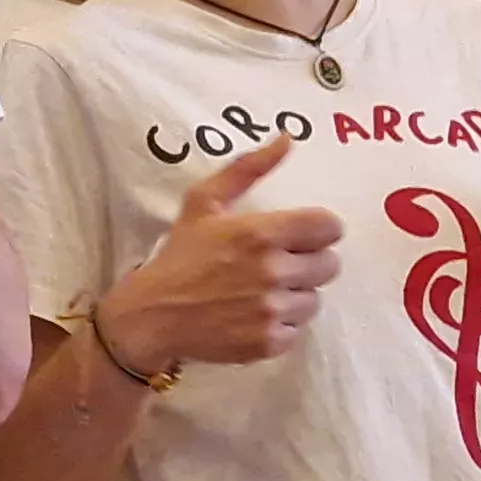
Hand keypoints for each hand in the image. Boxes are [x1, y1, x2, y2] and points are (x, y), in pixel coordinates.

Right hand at [96, 136, 341, 371]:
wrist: (150, 316)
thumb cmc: (179, 256)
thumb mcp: (204, 203)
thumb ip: (248, 168)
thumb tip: (289, 138)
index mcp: (261, 233)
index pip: (329, 227)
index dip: (316, 231)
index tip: (297, 237)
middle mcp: (272, 271)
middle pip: (329, 265)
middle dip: (307, 263)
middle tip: (276, 266)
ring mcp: (272, 310)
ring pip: (314, 300)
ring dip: (293, 296)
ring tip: (260, 293)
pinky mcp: (268, 342)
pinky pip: (296, 331)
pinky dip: (278, 326)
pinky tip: (251, 316)